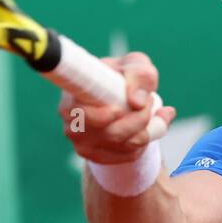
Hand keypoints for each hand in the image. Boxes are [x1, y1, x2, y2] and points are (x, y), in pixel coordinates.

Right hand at [59, 52, 176, 164]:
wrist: (125, 98)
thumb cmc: (127, 77)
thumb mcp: (137, 66)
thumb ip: (139, 75)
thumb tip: (136, 102)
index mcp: (73, 92)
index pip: (76, 112)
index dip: (99, 116)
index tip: (118, 110)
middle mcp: (71, 119)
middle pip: (111, 133)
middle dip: (139, 118)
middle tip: (150, 101)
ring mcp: (81, 141)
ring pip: (124, 144)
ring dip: (146, 128)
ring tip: (149, 110)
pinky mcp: (95, 156)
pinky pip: (128, 154)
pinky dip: (144, 142)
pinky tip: (144, 127)